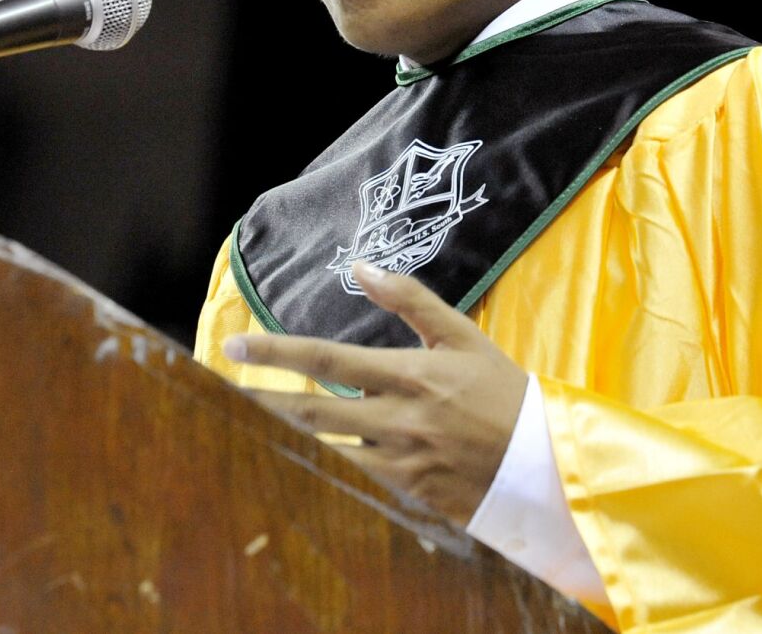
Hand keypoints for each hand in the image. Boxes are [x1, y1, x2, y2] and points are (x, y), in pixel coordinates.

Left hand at [222, 260, 527, 525]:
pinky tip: (286, 462)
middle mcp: (398, 420)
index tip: (235, 347)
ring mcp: (399, 464)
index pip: (326, 360)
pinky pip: (349, 483)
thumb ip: (409, 298)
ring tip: (236, 424)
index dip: (275, 353)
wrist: (547, 462)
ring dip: (278, 438)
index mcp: (410, 374)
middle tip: (215, 389)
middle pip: (309, 412)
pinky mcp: (407, 496)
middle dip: (256, 401)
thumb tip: (361, 265)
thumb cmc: (502, 390)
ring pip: (322, 452)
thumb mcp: (461, 334)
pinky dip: (318, 470)